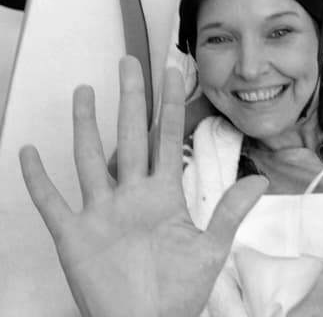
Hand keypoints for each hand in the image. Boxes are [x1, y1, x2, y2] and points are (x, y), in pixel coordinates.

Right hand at [20, 56, 267, 316]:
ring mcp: (102, 211)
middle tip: (130, 63)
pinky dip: (38, 180)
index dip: (171, 103)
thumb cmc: (178, 292)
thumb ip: (230, 211)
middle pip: (130, 135)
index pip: (167, 136)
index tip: (173, 72)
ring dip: (86, 126)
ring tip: (85, 93)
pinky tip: (28, 153)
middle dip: (131, 98)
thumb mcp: (210, 248)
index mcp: (162, 194)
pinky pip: (52, 203)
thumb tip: (260, 180)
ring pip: (90, 158)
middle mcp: (131, 194)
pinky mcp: (75, 235)